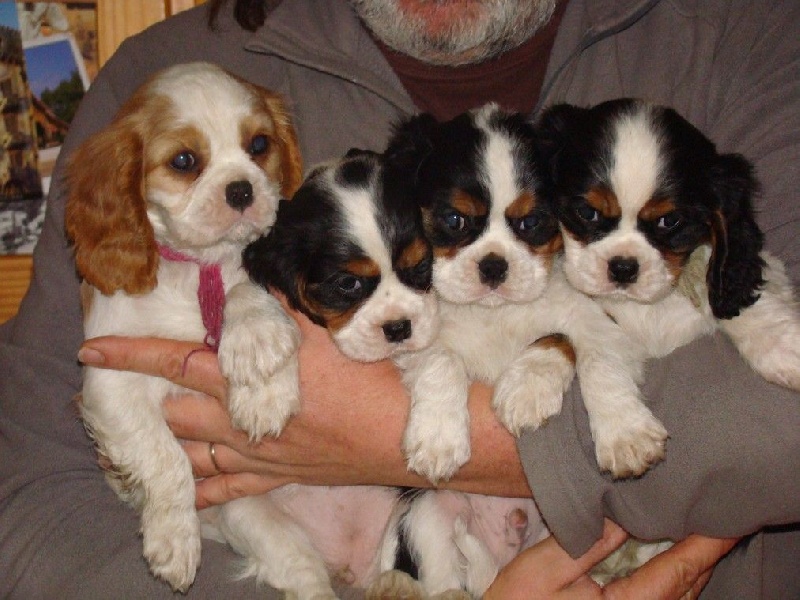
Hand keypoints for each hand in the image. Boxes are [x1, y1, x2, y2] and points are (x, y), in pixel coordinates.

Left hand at [77, 305, 529, 507]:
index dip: (132, 355)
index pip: (176, 362)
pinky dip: (199, 491)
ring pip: (192, 455)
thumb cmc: (370, 379)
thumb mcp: (329, 330)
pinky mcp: (276, 479)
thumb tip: (254, 275)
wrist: (403, 433)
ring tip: (144, 435)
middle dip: (149, 401)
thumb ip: (284, 306)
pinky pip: (227, 492)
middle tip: (130, 391)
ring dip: (166, 443)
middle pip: (176, 413)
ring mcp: (257, 457)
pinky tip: (181, 492)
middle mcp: (242, 423)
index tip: (93, 349)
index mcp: (250, 382)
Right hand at [485, 520, 738, 599]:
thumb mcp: (545, 568)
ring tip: (702, 530)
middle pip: (688, 586)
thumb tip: (626, 511)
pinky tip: (674, 559)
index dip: (706, 543)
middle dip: (706, 551)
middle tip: (719, 514)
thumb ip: (590, 540)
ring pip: (681, 598)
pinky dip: (675, 579)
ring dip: (692, 565)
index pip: (678, 572)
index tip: (727, 518)